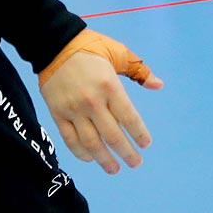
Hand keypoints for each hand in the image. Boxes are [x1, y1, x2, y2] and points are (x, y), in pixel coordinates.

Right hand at [38, 29, 161, 173]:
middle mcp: (92, 101)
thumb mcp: (119, 52)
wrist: (54, 43)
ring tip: (115, 169)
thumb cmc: (91, 47)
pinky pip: (70, 139)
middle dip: (126, 153)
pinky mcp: (57, 113)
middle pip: (112, 135)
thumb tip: (159, 86)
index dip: (139, 134)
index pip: (129, 118)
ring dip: (104, 159)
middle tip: (135, 163)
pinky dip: (81, 152)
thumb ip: (140, 71)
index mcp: (110, 86)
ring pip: (91, 142)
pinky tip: (90, 158)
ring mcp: (73, 109)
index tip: (146, 145)